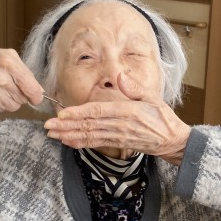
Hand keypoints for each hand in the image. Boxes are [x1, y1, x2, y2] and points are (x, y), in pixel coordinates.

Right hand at [0, 48, 44, 112]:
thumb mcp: (4, 55)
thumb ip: (24, 70)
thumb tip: (39, 90)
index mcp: (8, 63)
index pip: (34, 90)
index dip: (36, 94)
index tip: (34, 94)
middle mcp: (2, 79)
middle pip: (26, 98)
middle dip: (21, 93)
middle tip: (9, 85)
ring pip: (16, 106)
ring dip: (11, 100)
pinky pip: (4, 110)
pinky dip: (0, 104)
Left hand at [43, 74, 190, 164]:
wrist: (172, 141)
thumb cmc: (163, 117)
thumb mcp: (153, 97)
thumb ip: (135, 87)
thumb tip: (119, 76)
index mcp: (128, 112)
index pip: (98, 112)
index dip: (78, 113)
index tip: (62, 114)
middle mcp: (120, 126)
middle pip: (88, 126)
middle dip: (66, 126)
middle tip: (48, 125)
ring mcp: (117, 137)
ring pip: (89, 136)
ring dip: (69, 135)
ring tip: (52, 134)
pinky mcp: (117, 144)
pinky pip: (95, 144)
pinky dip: (80, 143)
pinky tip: (67, 141)